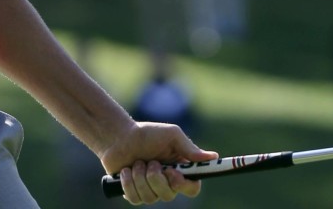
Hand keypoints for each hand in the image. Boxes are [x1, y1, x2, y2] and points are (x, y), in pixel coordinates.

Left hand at [100, 122, 217, 204]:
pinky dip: (129, 182)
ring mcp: (151, 190)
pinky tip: (126, 170)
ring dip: (141, 177)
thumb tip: (213, 157)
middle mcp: (167, 183)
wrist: (119, 137)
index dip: (185, 185)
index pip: (192, 188)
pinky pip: (135, 199)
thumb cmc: (147, 134)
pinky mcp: (135, 194)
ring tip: (137, 162)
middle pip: (169, 195)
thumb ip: (189, 148)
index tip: (173, 173)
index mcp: (180, 170)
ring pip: (151, 198)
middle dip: (156, 178)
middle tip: (151, 162)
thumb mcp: (171, 135)